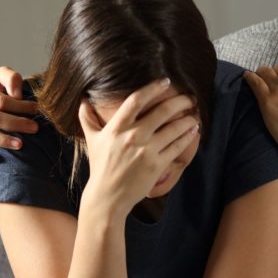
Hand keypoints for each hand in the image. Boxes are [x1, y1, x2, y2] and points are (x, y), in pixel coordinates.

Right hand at [78, 79, 199, 213]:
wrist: (108, 196)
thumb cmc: (100, 166)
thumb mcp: (92, 140)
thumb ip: (87, 119)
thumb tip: (83, 101)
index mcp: (116, 128)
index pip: (136, 100)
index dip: (153, 88)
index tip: (165, 81)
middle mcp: (132, 136)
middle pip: (162, 111)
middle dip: (180, 102)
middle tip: (190, 98)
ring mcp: (146, 151)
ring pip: (174, 129)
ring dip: (187, 119)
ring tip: (194, 115)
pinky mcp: (157, 165)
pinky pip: (177, 146)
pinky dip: (187, 137)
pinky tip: (193, 131)